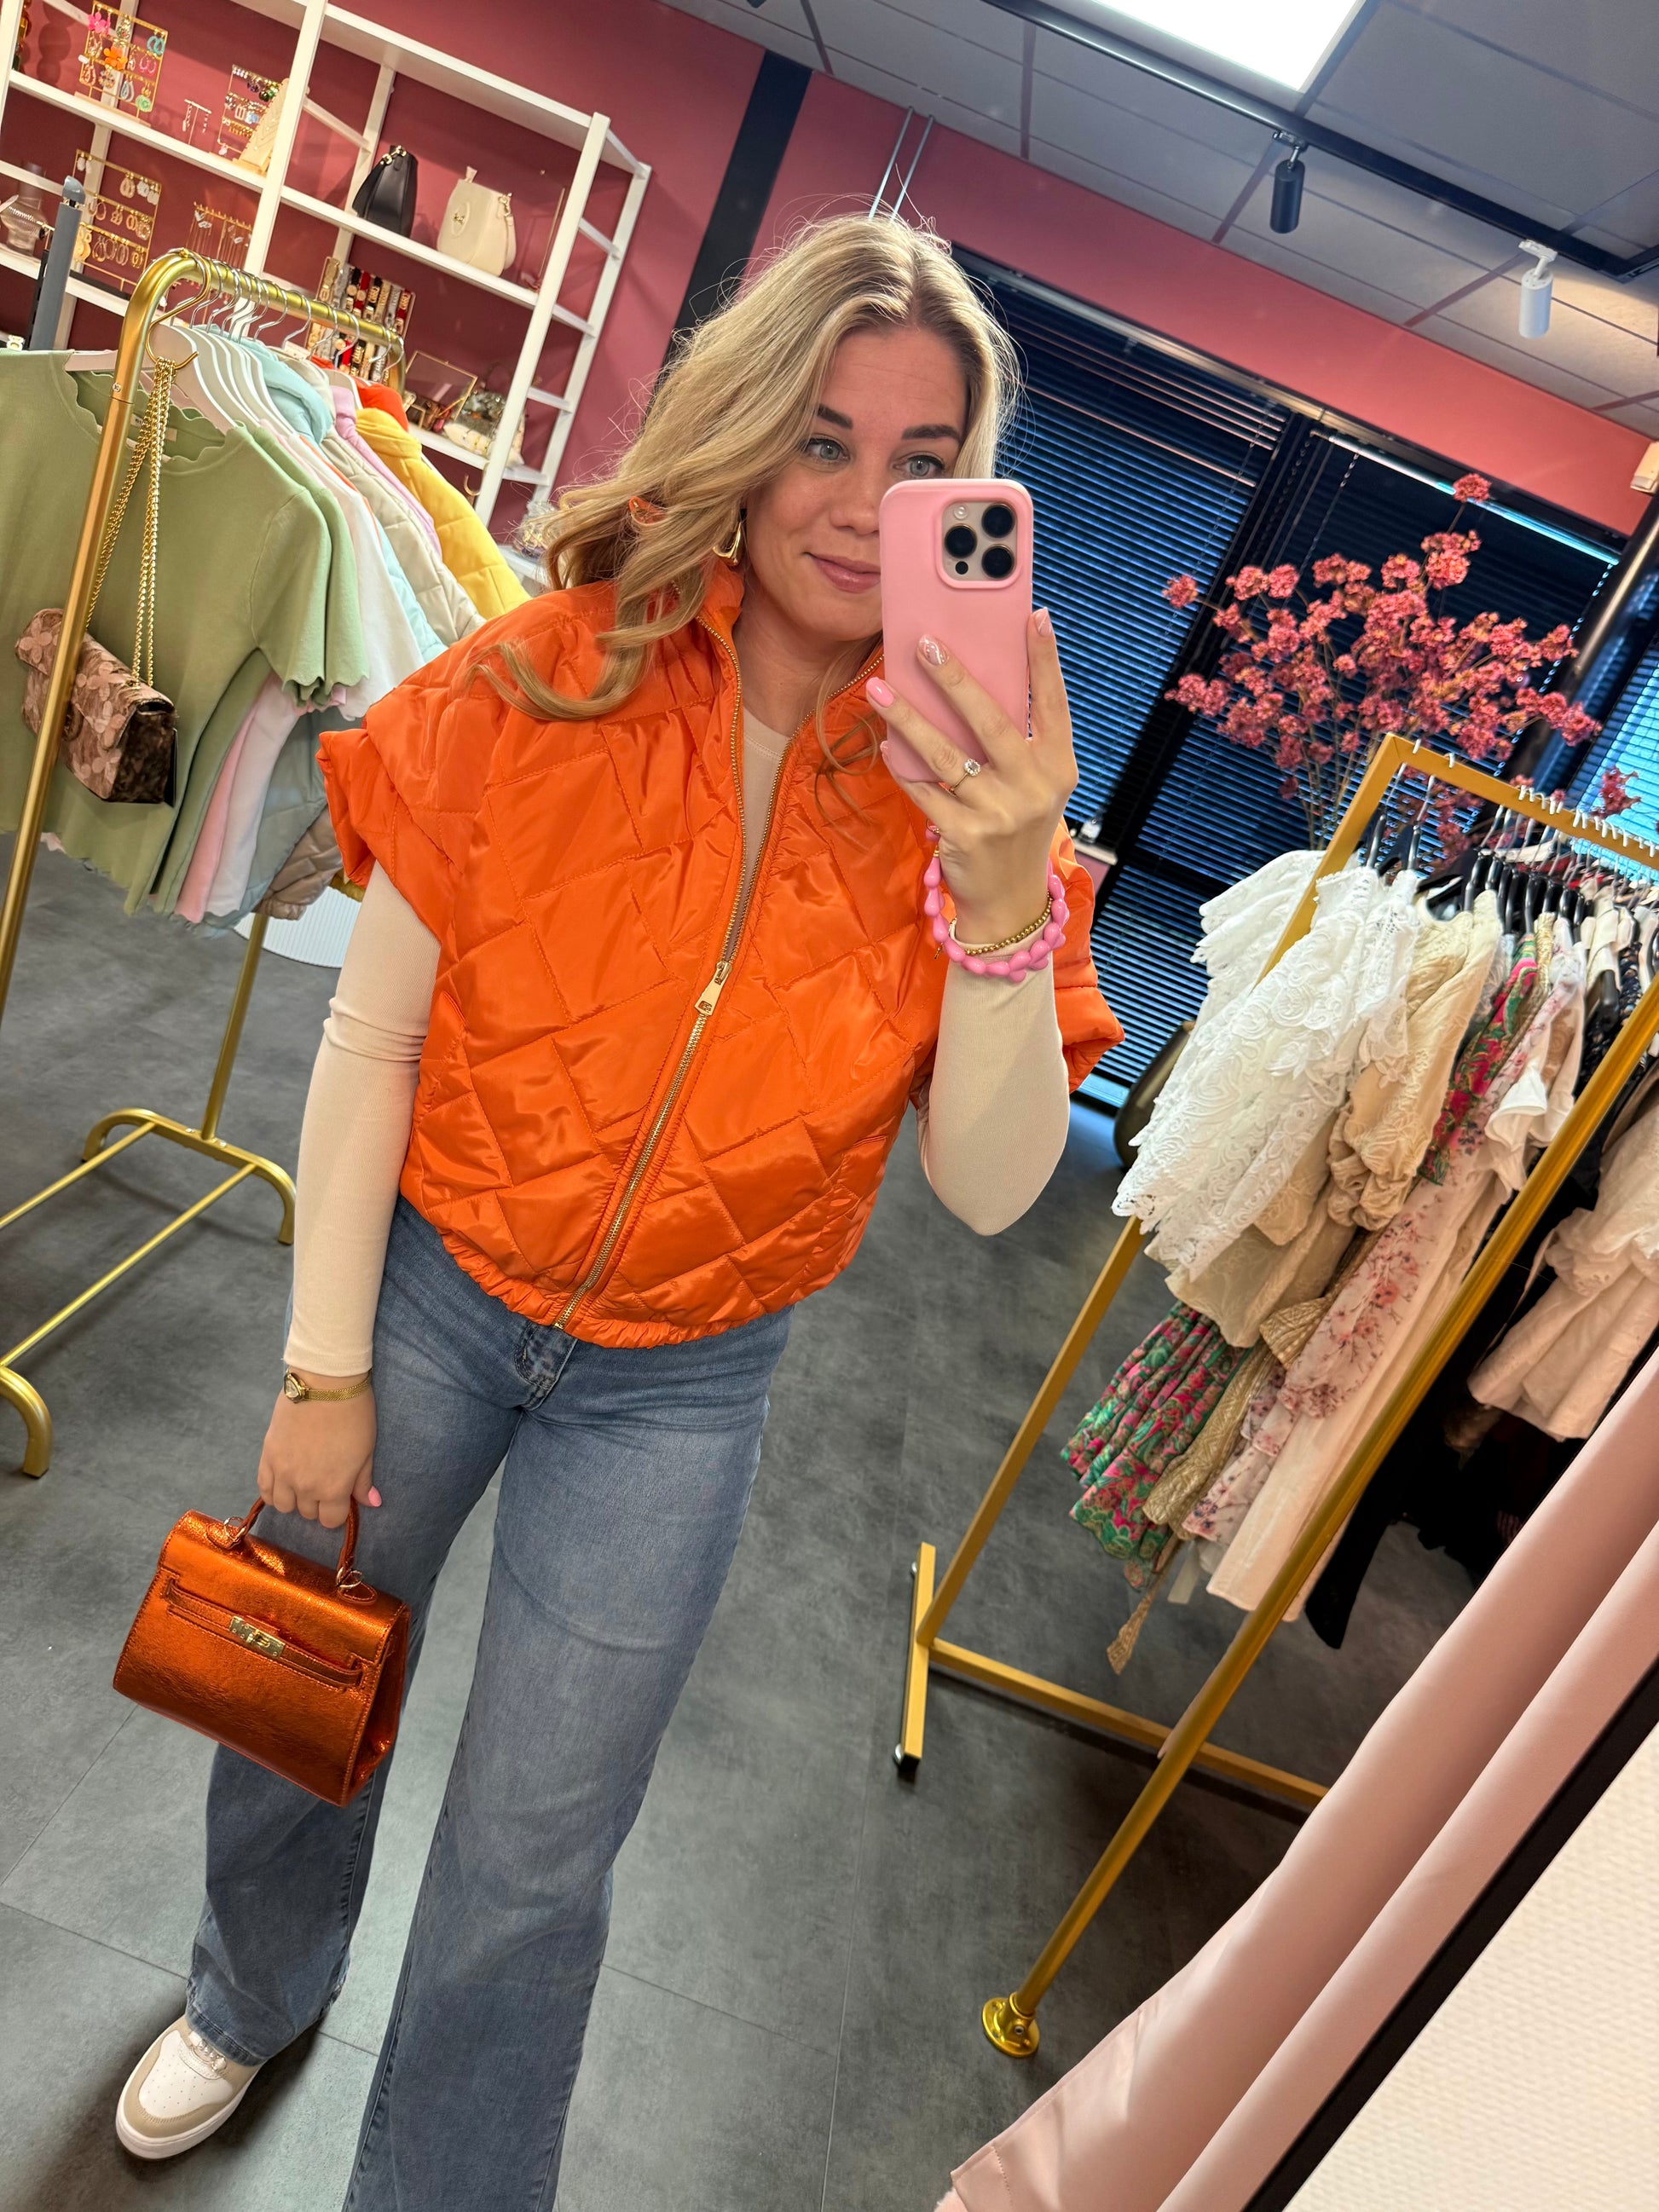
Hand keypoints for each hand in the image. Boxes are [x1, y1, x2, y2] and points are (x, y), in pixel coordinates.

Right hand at [257, 1372, 379, 1530]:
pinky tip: (283, 1481)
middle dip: (318, 1503)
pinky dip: (273, 1491)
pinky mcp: (266, 1457)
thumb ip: (363, 1481)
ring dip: (295, 1499)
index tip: (341, 1496)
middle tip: (324, 1482)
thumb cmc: (353, 1414)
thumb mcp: (366, 1450)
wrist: (324, 1383)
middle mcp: (305, 1486)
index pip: (331, 1520)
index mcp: (333, 1487)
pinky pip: (264, 1489)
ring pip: (284, 1505)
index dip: (337, 1511)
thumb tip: (372, 1503)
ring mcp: (282, 1472)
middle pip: (308, 1513)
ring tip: (303, 1481)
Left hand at [869, 610, 1077, 945]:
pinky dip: (902, 766)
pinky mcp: (965, 835)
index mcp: (1058, 767)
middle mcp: (1034, 788)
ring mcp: (1000, 814)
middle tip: (926, 644)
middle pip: (992, 722)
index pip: (1054, 704)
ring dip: (908, 718)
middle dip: (956, 680)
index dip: (1045, 660)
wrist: (1009, 901)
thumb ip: (1018, 743)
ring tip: (879, 687)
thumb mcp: (1034, 786)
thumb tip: (972, 683)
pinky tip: (884, 743)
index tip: (1035, 617)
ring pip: (946, 754)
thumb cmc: (1017, 827)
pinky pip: (924, 791)